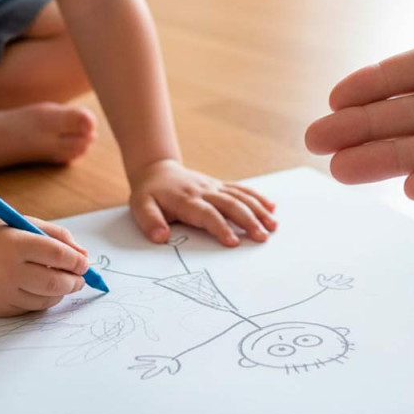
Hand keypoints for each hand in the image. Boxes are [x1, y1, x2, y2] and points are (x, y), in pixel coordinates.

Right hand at [0, 214, 89, 316]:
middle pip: (53, 283)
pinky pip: (27, 309)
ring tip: (62, 283)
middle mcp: (5, 270)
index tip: (85, 263)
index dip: (76, 261)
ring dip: (60, 293)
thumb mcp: (26, 224)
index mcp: (15, 244)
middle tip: (80, 279)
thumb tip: (84, 257)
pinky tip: (39, 289)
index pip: (56, 254)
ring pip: (43, 301)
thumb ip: (58, 238)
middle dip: (74, 282)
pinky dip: (40, 300)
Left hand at [128, 159, 276, 246]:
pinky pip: (241, 189)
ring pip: (240, 196)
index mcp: (186, 200)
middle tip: (263, 237)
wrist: (157, 170)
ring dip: (258, 210)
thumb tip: (160, 236)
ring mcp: (214, 186)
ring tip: (273, 225)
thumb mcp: (140, 207)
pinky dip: (257, 197)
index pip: (206, 214)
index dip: (220, 227)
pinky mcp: (219, 185)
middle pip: (230, 204)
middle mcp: (204, 191)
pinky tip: (271, 207)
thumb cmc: (149, 193)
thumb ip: (150, 221)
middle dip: (248, 220)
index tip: (233, 242)